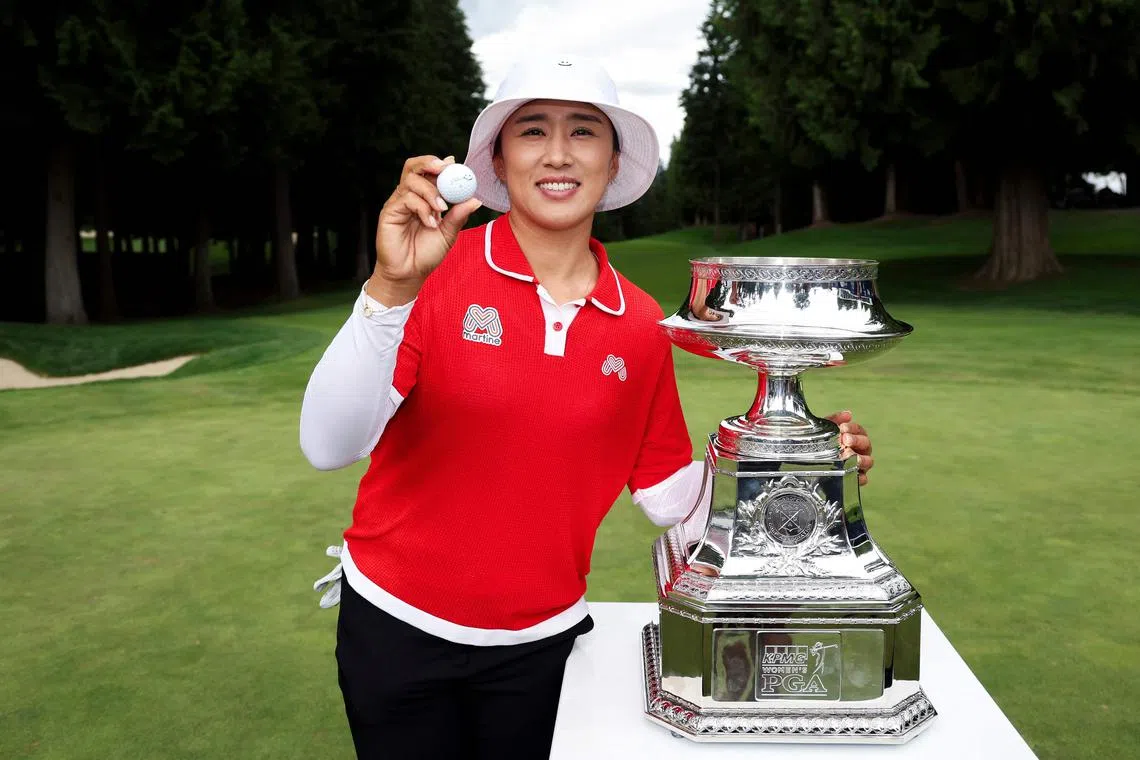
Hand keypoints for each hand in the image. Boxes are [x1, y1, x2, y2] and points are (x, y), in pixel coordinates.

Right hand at [369, 155, 482, 304]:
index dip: (441, 165)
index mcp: (424, 198)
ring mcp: (398, 203)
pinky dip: (422, 208)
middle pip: (414, 167)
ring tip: (441, 209)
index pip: (429, 172)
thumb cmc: (426, 254)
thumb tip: (475, 200)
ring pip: (412, 181)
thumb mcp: (448, 234)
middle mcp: (410, 196)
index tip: (454, 164)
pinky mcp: (389, 212)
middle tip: (444, 168)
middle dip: (430, 163)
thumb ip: (459, 216)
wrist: (410, 273)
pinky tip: (430, 223)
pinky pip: (406, 199)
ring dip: (430, 191)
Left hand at [826, 410, 873, 485]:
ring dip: (860, 458)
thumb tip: (848, 414)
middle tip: (845, 440)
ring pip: (868, 461)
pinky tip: (852, 473)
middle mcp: (860, 451)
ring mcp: (859, 465)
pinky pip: (862, 479)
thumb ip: (834, 420)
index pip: (859, 430)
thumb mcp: (824, 430)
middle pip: (866, 444)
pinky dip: (859, 477)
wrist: (806, 463)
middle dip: (856, 440)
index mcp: (854, 437)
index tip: (842, 428)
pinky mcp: (855, 479)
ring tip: (849, 455)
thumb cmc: (820, 444)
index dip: (852, 428)